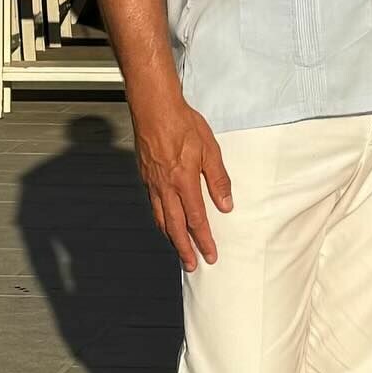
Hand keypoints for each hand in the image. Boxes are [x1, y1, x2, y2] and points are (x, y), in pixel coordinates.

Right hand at [134, 98, 232, 270]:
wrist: (153, 107)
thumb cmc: (183, 123)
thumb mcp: (209, 148)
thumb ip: (218, 178)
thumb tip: (226, 204)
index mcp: (183, 181)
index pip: (196, 220)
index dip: (204, 240)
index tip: (210, 255)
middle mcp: (165, 187)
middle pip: (175, 227)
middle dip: (184, 249)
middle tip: (192, 266)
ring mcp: (152, 182)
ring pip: (161, 218)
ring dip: (171, 237)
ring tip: (179, 250)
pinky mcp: (145, 175)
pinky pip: (153, 205)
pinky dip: (160, 220)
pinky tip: (165, 222)